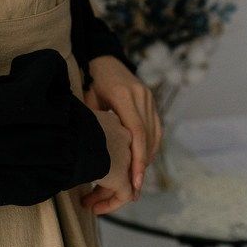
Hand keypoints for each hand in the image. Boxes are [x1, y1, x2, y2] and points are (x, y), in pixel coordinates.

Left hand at [80, 56, 162, 211]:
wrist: (106, 58)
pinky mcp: (152, 100)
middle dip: (142, 164)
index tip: (134, 181)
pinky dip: (151, 146)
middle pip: (148, 137)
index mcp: (125, 96)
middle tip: (134, 188)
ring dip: (147, 157)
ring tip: (137, 178)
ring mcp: (149, 98)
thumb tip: (91, 151)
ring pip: (154, 135)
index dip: (137, 159)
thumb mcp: (89, 98)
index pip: (137, 133)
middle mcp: (142, 97)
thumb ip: (95, 122)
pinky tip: (143, 160)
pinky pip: (156, 128)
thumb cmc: (93, 81)